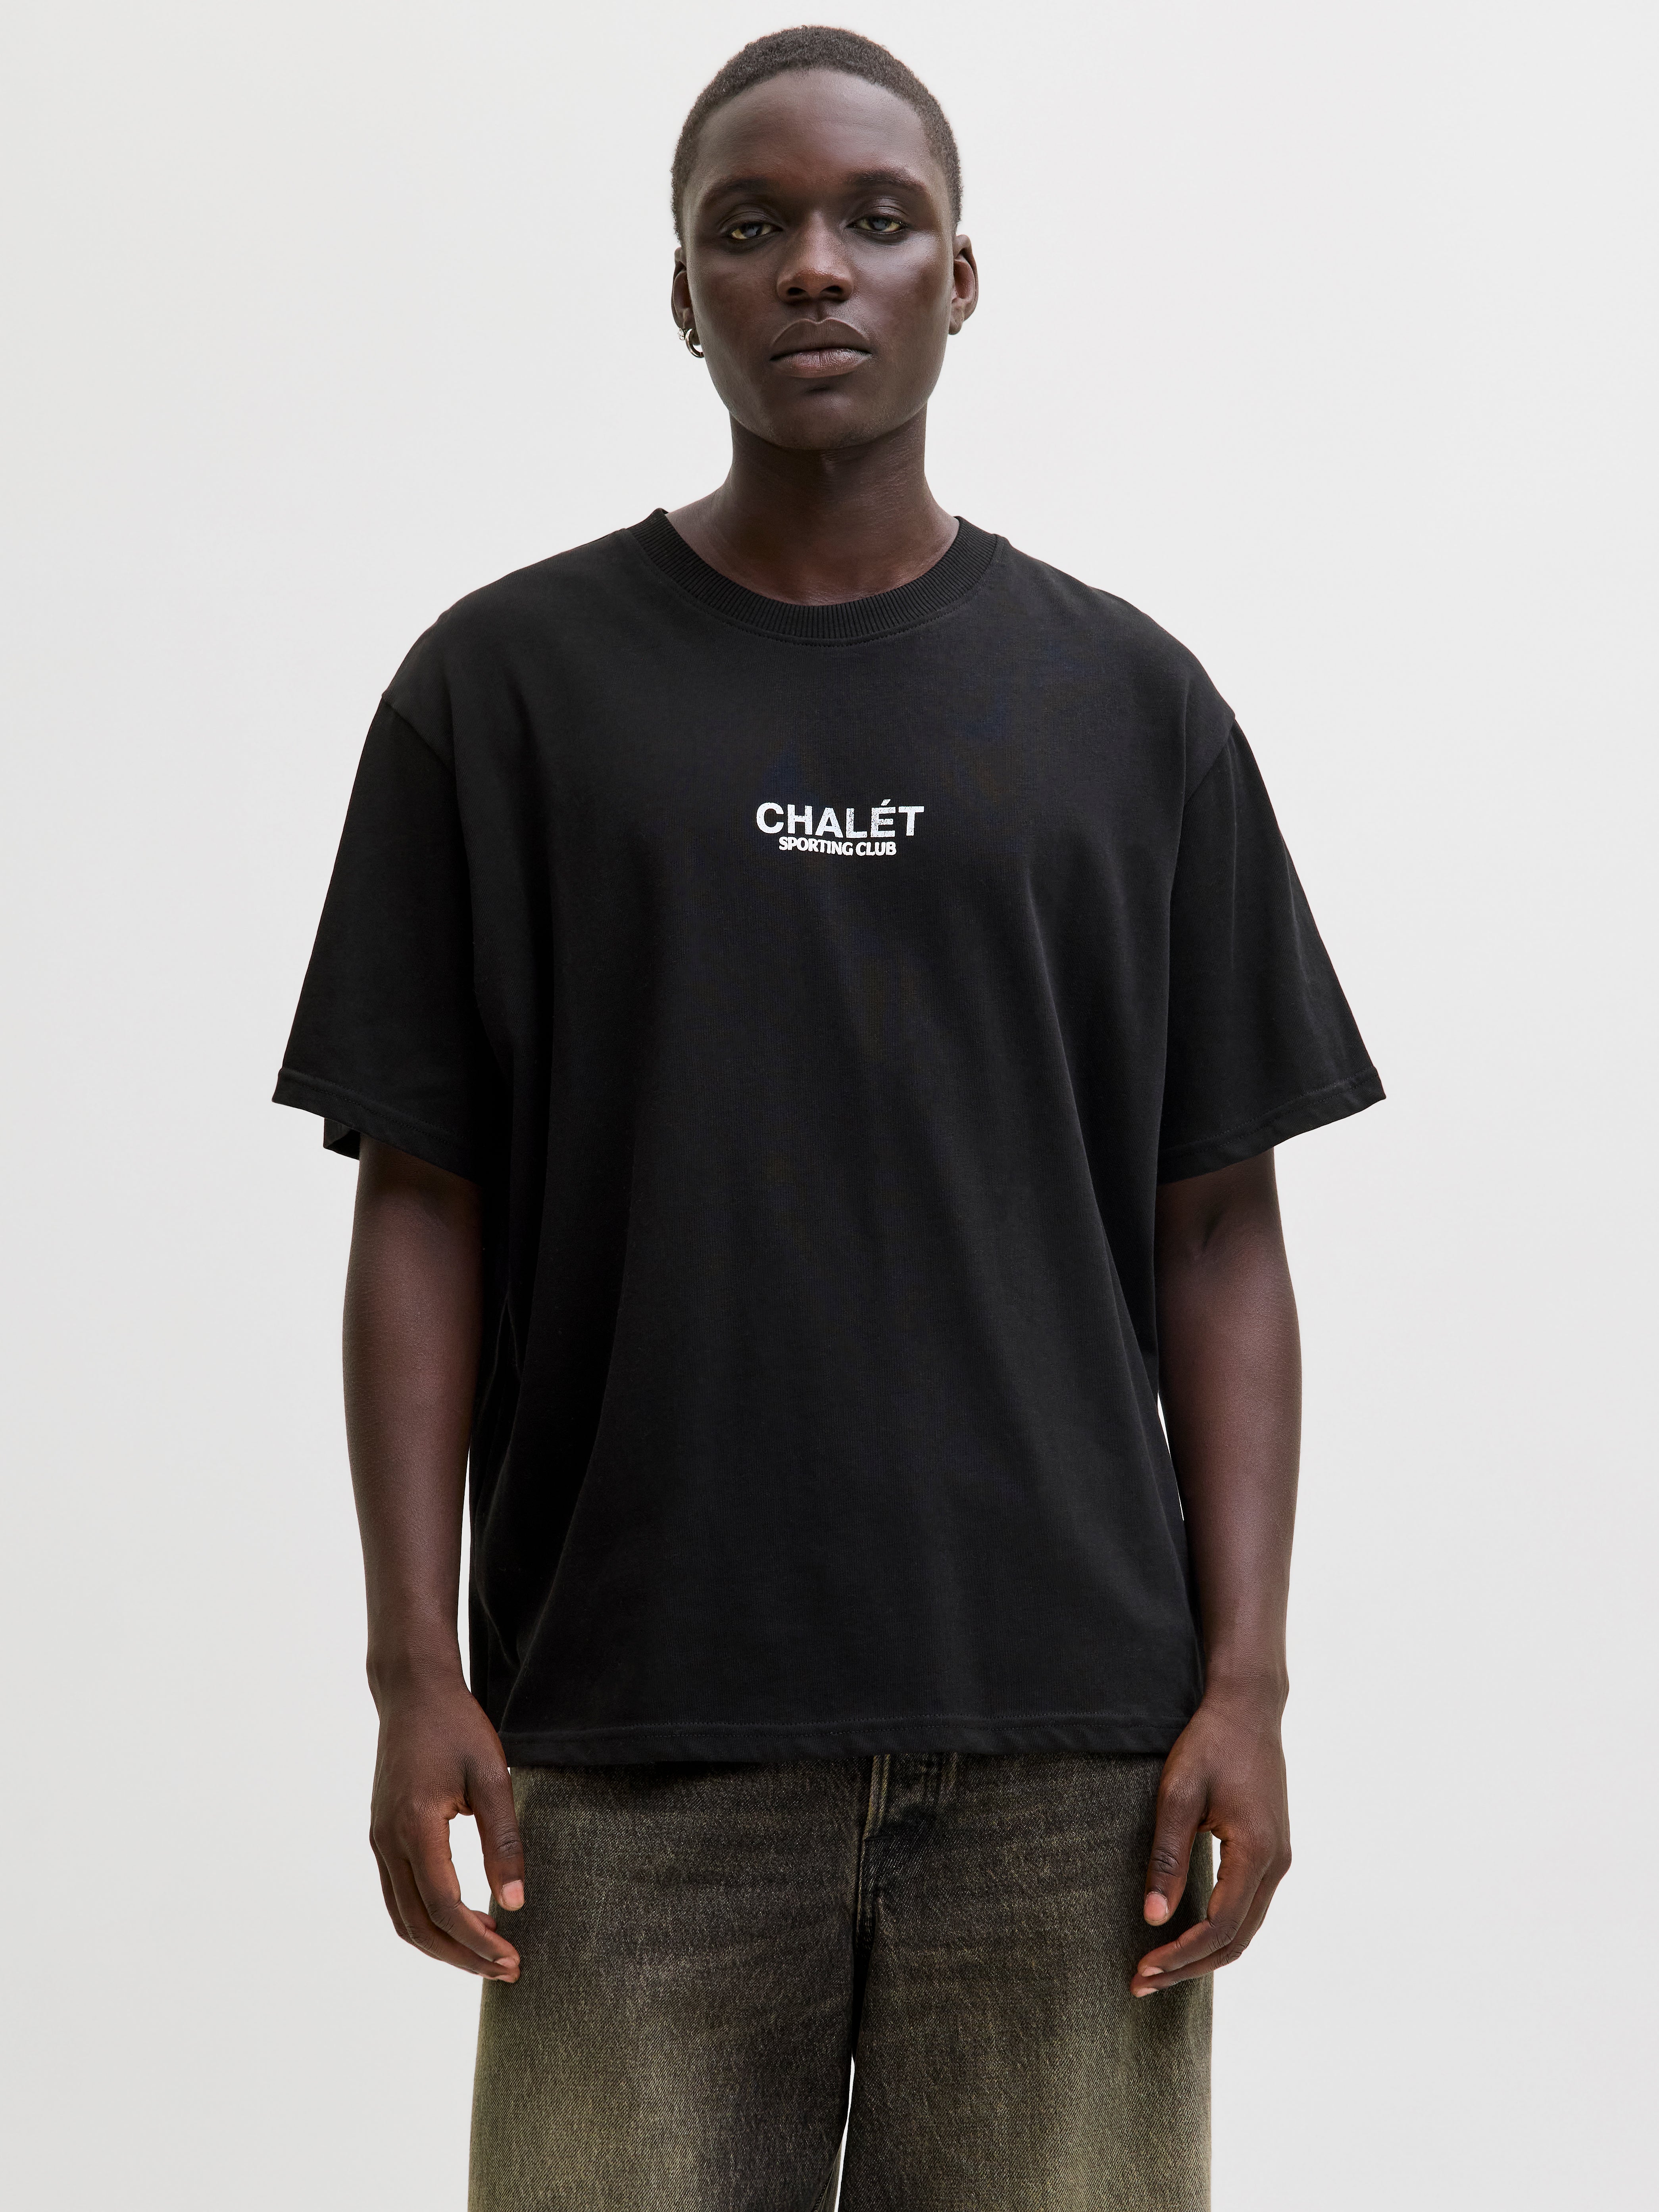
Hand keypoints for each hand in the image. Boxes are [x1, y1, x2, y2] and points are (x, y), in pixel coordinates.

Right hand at [368, 1672, 525, 1980]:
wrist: (413, 1693)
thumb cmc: (457, 1728)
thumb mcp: (492, 1777)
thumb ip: (503, 1841)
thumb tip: (516, 1903)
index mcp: (414, 1826)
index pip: (444, 1904)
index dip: (478, 1940)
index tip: (513, 1957)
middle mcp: (387, 1841)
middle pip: (419, 1924)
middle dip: (462, 1956)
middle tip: (507, 1969)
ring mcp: (379, 1841)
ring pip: (403, 1917)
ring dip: (443, 1945)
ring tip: (489, 1954)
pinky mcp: (382, 1837)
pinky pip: (399, 1896)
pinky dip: (428, 1921)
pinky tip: (463, 1921)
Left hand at [1132, 1681, 1290, 1994]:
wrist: (1248, 1708)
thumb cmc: (1209, 1744)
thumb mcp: (1178, 1794)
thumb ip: (1167, 1857)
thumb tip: (1153, 1918)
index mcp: (1257, 1851)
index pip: (1220, 1926)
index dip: (1181, 1954)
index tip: (1143, 1969)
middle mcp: (1277, 1863)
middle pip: (1237, 1939)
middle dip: (1189, 1966)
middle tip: (1142, 1982)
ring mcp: (1278, 1859)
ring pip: (1245, 1928)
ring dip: (1203, 1953)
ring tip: (1158, 1968)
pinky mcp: (1271, 1851)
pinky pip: (1247, 1907)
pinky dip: (1218, 1930)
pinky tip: (1185, 1934)